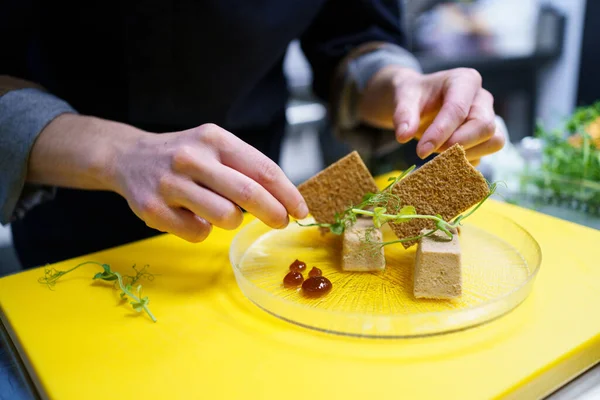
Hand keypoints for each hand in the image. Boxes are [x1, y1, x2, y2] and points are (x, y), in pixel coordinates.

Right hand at [112, 123, 308, 241]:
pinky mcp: (152, 209)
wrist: (129, 157)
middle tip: (282, 222)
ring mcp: (170, 184)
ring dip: (232, 221)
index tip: (301, 210)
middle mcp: (192, 157)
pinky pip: (197, 233)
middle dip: (273, 213)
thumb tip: (285, 198)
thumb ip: (245, 167)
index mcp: (214, 138)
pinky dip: (202, 230)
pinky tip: (191, 216)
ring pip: (225, 217)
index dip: (288, 193)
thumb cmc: (185, 156)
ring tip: (221, 211)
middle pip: (248, 194)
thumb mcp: (215, 146)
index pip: (262, 169)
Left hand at [358, 66, 504, 164]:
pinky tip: (444, 161)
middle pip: (484, 126)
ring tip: (438, 155)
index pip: (458, 109)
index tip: (421, 151)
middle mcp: (482, 99)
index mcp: (464, 81)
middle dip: (457, 144)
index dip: (441, 133)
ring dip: (466, 154)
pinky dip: (465, 163)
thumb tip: (403, 136)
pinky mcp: (484, 138)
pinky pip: (484, 155)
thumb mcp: (403, 97)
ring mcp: (487, 118)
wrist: (416, 102)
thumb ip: (403, 114)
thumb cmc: (413, 96)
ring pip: (493, 142)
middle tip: (430, 152)